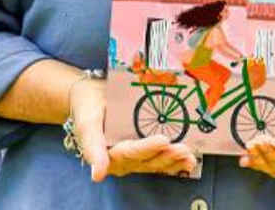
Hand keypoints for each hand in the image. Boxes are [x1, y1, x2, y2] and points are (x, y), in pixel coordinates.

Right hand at [68, 77, 197, 181]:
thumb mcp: (86, 123)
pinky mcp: (142, 154)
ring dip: (173, 160)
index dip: (147, 147)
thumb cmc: (87, 107)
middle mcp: (121, 160)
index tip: (163, 140)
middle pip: (146, 160)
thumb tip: (97, 176)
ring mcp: (133, 158)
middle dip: (166, 155)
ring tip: (189, 156)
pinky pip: (158, 160)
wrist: (90, 98)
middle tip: (183, 149)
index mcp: (106, 154)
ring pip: (155, 163)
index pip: (130, 152)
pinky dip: (174, 161)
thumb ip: (92, 148)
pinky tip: (188, 160)